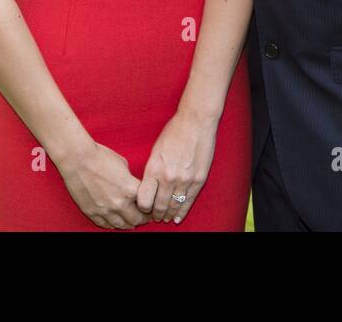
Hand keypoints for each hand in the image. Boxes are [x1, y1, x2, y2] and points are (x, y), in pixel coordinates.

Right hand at [57, 141, 150, 229]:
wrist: (77, 158)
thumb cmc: (100, 157)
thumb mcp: (123, 165)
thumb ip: (130, 179)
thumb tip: (132, 186)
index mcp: (131, 190)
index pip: (147, 206)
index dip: (150, 207)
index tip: (150, 207)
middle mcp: (119, 203)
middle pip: (136, 220)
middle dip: (142, 219)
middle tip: (143, 217)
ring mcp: (105, 210)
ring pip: (121, 225)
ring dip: (128, 224)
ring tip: (130, 220)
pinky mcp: (91, 212)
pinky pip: (105, 225)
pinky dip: (112, 224)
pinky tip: (114, 220)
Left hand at [137, 109, 217, 223]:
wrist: (196, 122)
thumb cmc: (174, 132)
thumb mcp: (156, 150)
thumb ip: (152, 170)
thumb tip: (149, 188)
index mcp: (154, 168)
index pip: (144, 200)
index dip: (143, 208)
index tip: (144, 208)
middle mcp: (168, 177)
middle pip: (159, 206)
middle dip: (156, 214)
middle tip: (155, 217)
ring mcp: (184, 179)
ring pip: (174, 206)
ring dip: (169, 215)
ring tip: (165, 219)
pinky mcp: (198, 180)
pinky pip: (189, 201)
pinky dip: (182, 212)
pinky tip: (178, 218)